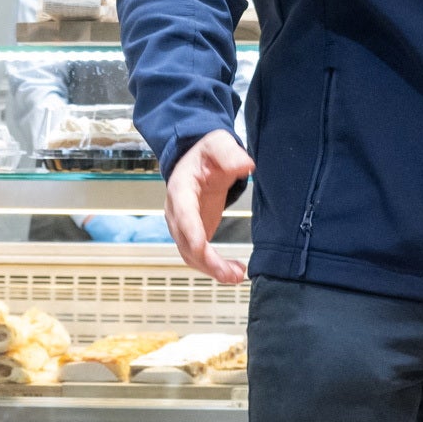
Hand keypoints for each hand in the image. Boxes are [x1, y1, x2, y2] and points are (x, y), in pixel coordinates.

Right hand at [164, 129, 253, 283]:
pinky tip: (234, 272)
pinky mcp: (193, 235)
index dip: (191, 231)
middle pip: (186, 242)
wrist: (198, 161)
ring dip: (212, 269)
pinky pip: (199, 257)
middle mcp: (176, 212)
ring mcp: (183, 227)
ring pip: (191, 256)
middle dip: (208, 261)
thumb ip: (230, 154)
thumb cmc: (206, 154)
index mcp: (180, 189)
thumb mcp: (218, 145)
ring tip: (237, 276)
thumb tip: (246, 165)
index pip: (183, 213)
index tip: (202, 247)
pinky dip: (215, 268)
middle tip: (230, 272)